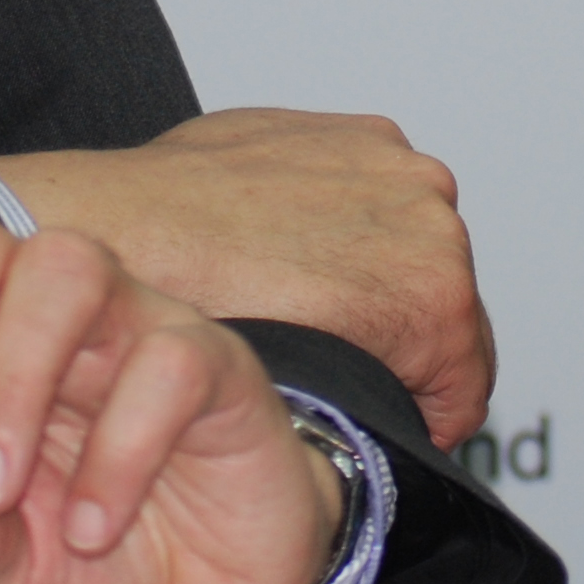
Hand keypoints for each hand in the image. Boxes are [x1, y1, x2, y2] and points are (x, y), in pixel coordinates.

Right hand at [0, 109, 493, 446]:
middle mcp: (418, 184)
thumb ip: (290, 189)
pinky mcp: (434, 308)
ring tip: (341, 410)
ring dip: (404, 376)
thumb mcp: (234, 163)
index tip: (353, 342)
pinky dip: (423, 418)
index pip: (409, 248)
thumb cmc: (159, 212)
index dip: (379, 309)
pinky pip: (458, 390)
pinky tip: (365, 436)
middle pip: (437, 290)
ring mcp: (435, 239)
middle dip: (392, 336)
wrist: (126, 243)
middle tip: (338, 378)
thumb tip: (284, 220)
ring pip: (450, 341)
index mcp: (374, 148)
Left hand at [0, 211, 347, 583]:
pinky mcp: (212, 360)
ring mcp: (129, 322)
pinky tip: (96, 526)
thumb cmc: (97, 545)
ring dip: (10, 379)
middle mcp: (38, 316)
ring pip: (63, 267)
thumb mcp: (3, 567)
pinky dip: (120, 448)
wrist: (217, 581)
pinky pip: (166, 359)